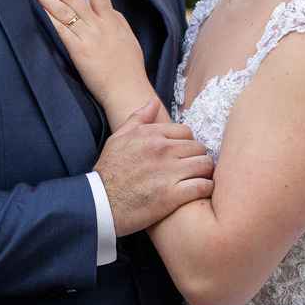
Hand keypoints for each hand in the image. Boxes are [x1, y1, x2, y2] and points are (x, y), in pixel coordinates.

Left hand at [30, 0, 151, 126]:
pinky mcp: (79, 51)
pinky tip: (35, 7)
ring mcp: (90, 37)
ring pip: (64, 9)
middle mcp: (100, 24)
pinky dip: (48, 16)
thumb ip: (116, 22)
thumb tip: (108, 10)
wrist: (128, 90)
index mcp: (112, 19)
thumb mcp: (128, 39)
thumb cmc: (129, 69)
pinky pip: (60, 29)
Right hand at [95, 97, 214, 236]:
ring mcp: (168, 172)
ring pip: (205, 165)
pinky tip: (197, 192)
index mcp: (150, 134)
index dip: (187, 144)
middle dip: (197, 158)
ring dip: (204, 173)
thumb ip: (138, 118)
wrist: (99, 204)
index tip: (183, 156)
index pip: (187, 132)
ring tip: (197, 180)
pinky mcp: (172, 196)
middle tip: (192, 170)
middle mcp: (162, 149)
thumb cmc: (108, 172)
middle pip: (199, 148)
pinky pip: (203, 186)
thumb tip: (154, 100)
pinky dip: (205, 189)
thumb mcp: (118, 138)